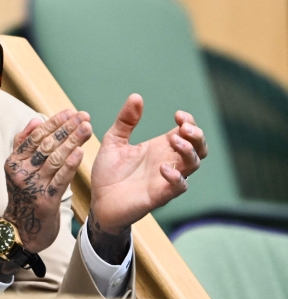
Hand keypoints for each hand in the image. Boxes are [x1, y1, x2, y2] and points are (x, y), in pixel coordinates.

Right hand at [3, 109, 91, 253]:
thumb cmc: (24, 196)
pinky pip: (60, 179)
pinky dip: (70, 164)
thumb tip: (35, 120)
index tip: (70, 112)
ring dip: (72, 141)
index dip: (53, 122)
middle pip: (46, 145)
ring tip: (87, 128)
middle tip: (84, 116)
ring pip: (54, 159)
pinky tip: (81, 152)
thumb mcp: (17, 170)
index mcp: (13, 161)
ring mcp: (32, 186)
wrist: (21, 230)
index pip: (34, 136)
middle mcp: (20, 172)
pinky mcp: (45, 200)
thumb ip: (24, 144)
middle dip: (67, 128)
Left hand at [88, 95, 206, 257]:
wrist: (98, 201)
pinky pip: (179, 187)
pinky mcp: (159, 195)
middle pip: (199, 148)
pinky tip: (164, 168)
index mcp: (159, 148)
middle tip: (183, 127)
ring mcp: (166, 179)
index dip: (189, 122)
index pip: (187, 133)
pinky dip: (176, 177)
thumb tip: (136, 96)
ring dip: (188, 151)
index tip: (178, 115)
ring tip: (174, 141)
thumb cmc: (109, 173)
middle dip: (197, 135)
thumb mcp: (113, 141)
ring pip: (193, 165)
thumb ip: (125, 121)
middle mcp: (168, 162)